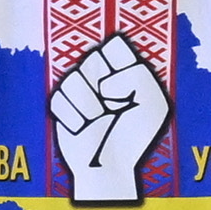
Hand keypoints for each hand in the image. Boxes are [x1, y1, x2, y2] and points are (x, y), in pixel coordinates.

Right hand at [49, 31, 168, 204]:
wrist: (109, 164)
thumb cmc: (134, 134)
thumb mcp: (151, 102)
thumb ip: (136, 77)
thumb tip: (103, 82)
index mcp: (127, 69)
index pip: (115, 45)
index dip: (118, 60)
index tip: (129, 80)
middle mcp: (102, 74)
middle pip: (92, 58)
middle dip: (104, 85)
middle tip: (115, 105)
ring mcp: (80, 88)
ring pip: (73, 78)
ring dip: (89, 106)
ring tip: (100, 119)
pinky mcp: (61, 103)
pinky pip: (59, 98)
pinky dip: (74, 118)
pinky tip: (84, 128)